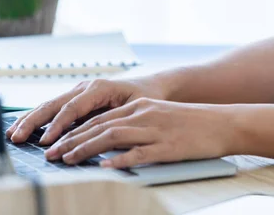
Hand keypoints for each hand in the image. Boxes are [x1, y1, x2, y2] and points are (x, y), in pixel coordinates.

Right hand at [5, 77, 168, 144]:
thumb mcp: (136, 108)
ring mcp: (79, 91)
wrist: (151, 87)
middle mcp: (85, 87)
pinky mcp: (76, 98)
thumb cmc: (146, 97)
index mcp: (99, 88)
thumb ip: (116, 120)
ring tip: (12, 134)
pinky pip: (53, 108)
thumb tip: (97, 137)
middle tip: (17, 138)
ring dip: (30, 119)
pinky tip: (22, 127)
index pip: (73, 108)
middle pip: (54, 104)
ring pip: (49, 105)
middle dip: (34, 122)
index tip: (46, 141)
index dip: (57, 125)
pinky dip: (36, 117)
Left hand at [43, 98, 233, 167]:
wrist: (223, 123)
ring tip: (68, 160)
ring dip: (86, 148)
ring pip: (113, 137)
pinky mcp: (167, 147)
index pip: (99, 118)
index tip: (55, 143)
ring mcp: (155, 130)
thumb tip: (109, 142)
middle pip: (100, 126)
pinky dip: (119, 159)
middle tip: (51, 154)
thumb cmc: (192, 123)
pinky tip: (104, 167)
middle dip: (72, 140)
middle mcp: (144, 115)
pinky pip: (139, 153)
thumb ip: (136, 126)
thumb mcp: (161, 117)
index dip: (74, 131)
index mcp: (141, 107)